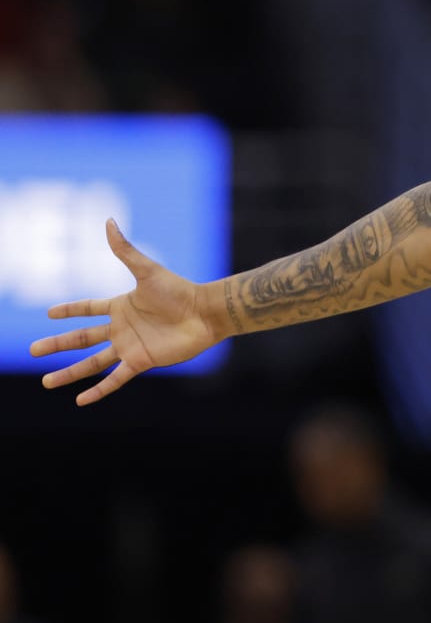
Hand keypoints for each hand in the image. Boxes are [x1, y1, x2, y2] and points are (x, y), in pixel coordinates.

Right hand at [29, 219, 222, 404]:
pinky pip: (115, 379)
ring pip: (92, 363)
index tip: (48, 314)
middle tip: (33, 351)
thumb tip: (108, 221)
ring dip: (69, 373)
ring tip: (46, 382)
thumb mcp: (147, 270)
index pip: (87, 308)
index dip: (69, 310)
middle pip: (81, 339)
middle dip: (56, 345)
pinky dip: (99, 390)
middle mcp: (122, 328)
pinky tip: (81, 401)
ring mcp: (130, 346)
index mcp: (121, 305)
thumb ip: (124, 250)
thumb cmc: (179, 290)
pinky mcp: (141, 361)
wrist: (205, 313)